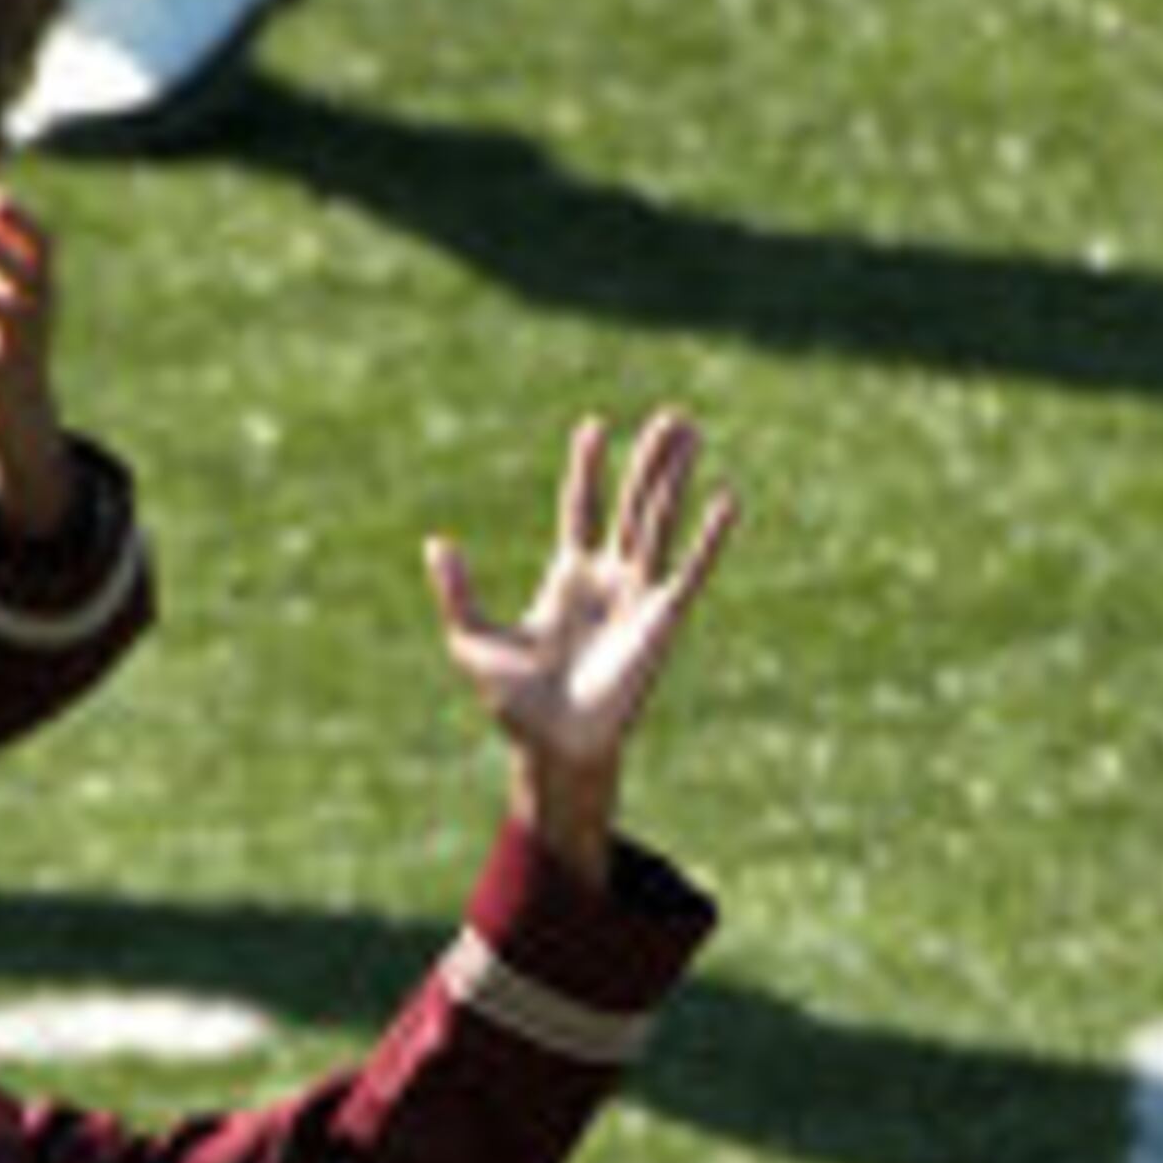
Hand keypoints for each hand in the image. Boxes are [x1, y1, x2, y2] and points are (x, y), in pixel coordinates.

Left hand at [0, 188, 71, 531]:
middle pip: (25, 275)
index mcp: (40, 291)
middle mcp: (36, 316)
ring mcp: (19, 349)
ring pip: (0, 314)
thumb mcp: (12, 292)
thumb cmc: (12, 342)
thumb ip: (6, 247)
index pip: (43, 247)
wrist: (24, 415)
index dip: (23, 222)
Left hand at [425, 409, 739, 883]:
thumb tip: (436, 542)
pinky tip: (727, 500)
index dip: (587, 469)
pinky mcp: (663, 620)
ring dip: (676, 478)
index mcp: (566, 578)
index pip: (581, 508)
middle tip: (670, 415)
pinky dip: (709, 537)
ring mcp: (638, 596)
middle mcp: (608, 579)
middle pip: (632, 504)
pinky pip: (690, 570)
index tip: (593, 426)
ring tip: (691, 430)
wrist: (552, 747)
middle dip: (649, 461)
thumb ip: (457, 592)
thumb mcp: (472, 640)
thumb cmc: (513, 703)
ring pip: (660, 522)